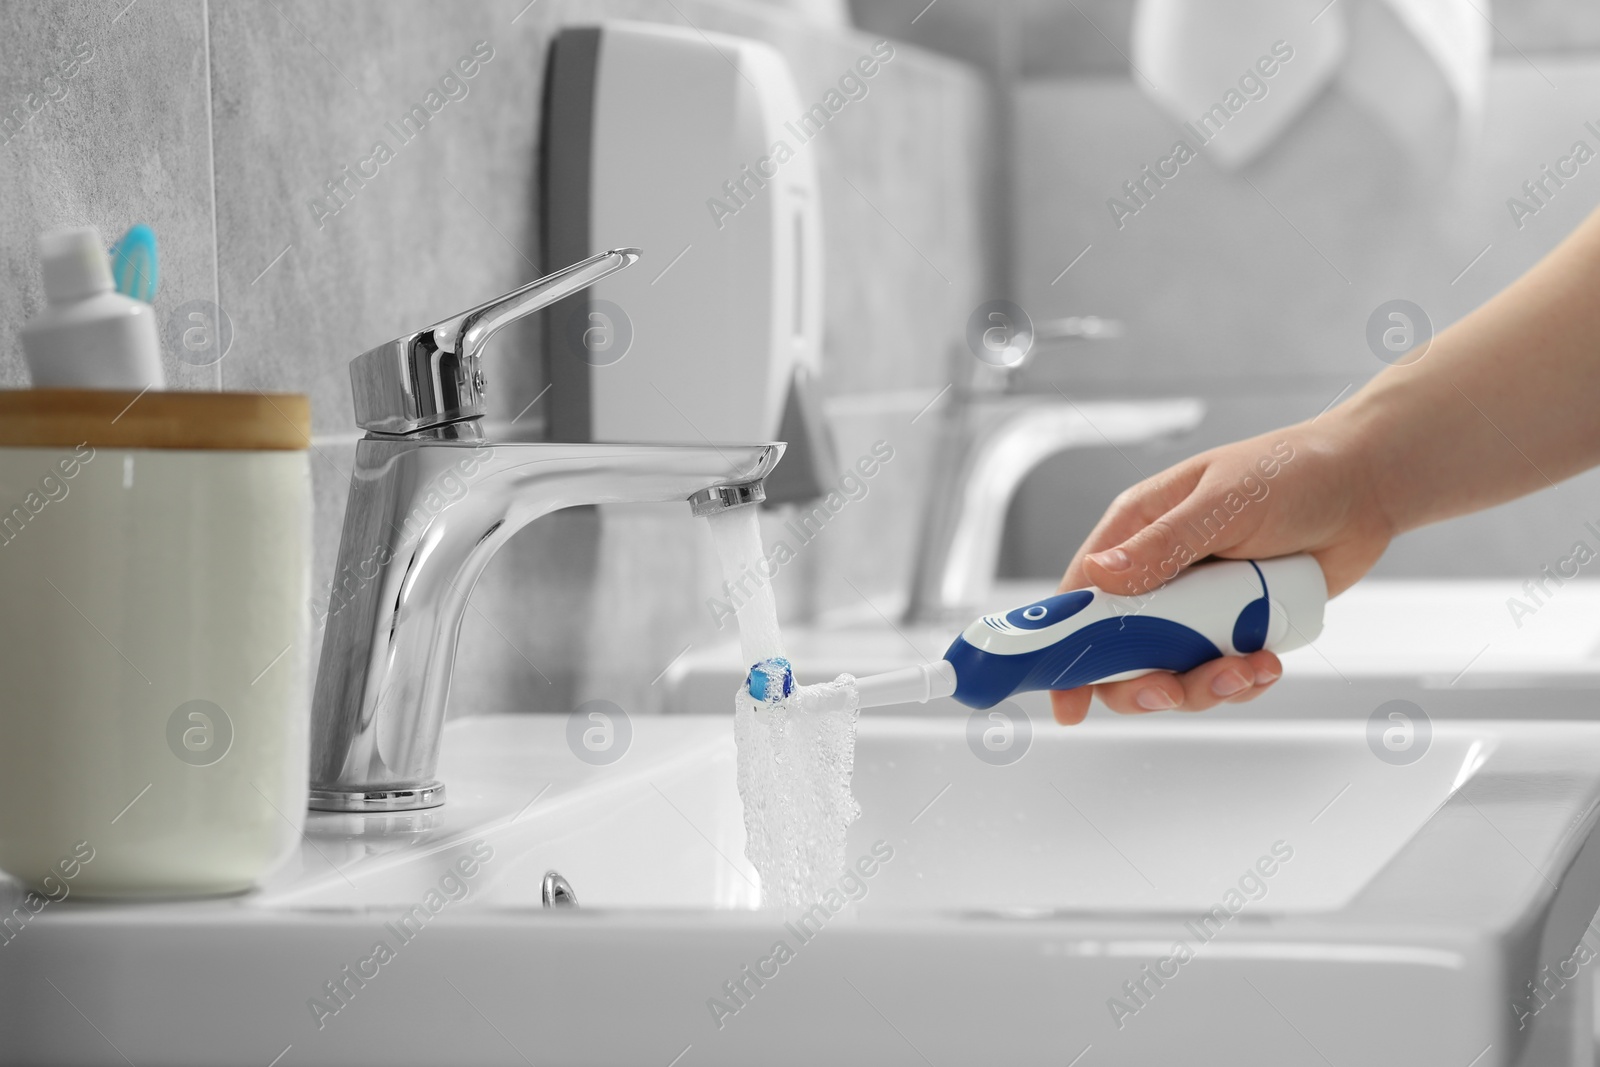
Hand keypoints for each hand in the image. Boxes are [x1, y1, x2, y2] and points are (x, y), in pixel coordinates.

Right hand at [1049, 418, 1393, 723]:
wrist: (1366, 489)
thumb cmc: (1293, 472)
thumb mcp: (1223, 502)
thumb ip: (1163, 543)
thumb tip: (1102, 574)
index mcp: (1137, 531)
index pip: (1080, 595)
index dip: (1063, 648)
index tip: (1066, 697)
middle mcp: (1159, 573)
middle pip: (1119, 651)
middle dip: (1144, 681)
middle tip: (1173, 688)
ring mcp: (1197, 605)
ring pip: (1171, 671)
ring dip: (1205, 685)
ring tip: (1246, 667)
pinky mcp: (1235, 627)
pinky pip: (1220, 675)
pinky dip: (1241, 681)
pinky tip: (1268, 660)